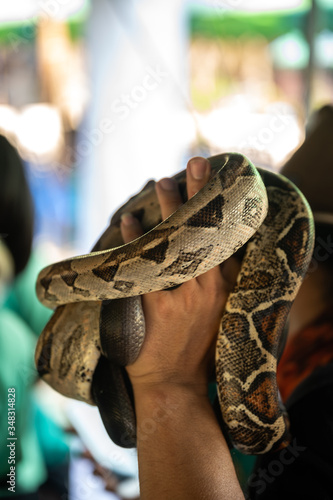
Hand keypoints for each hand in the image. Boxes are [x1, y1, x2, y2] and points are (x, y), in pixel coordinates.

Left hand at [120, 157, 239, 394]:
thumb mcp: (218, 315)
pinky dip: (135, 241)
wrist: (176, 386)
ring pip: (177, 243)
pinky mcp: (158, 308)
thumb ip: (217, 285)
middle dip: (201, 195)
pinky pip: (145, 267)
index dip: (221, 209)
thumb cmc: (197, 351)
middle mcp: (209, 288)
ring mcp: (184, 297)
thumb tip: (215, 256)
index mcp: (225, 288)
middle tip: (195, 163)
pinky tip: (128, 221)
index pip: (226, 239)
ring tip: (163, 181)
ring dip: (169, 209)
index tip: (219, 181)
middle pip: (206, 232)